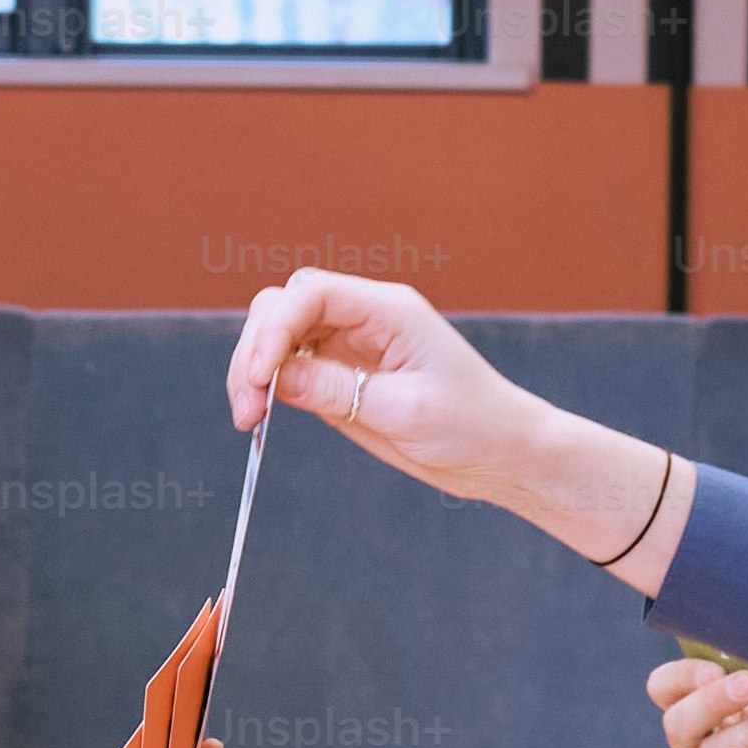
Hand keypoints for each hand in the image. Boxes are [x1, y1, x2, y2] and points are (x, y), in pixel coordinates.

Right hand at [225, 269, 556, 499]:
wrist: (500, 453)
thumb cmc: (472, 424)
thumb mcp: (405, 410)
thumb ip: (338, 390)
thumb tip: (276, 377)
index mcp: (388, 310)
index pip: (311, 294)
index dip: (275, 328)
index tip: (260, 377)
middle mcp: (363, 319)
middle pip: (283, 308)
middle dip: (255, 351)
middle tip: (247, 408)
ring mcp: (348, 346)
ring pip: (278, 337)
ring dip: (254, 370)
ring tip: (248, 418)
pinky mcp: (340, 377)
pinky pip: (289, 369)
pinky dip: (267, 388)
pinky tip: (261, 416)